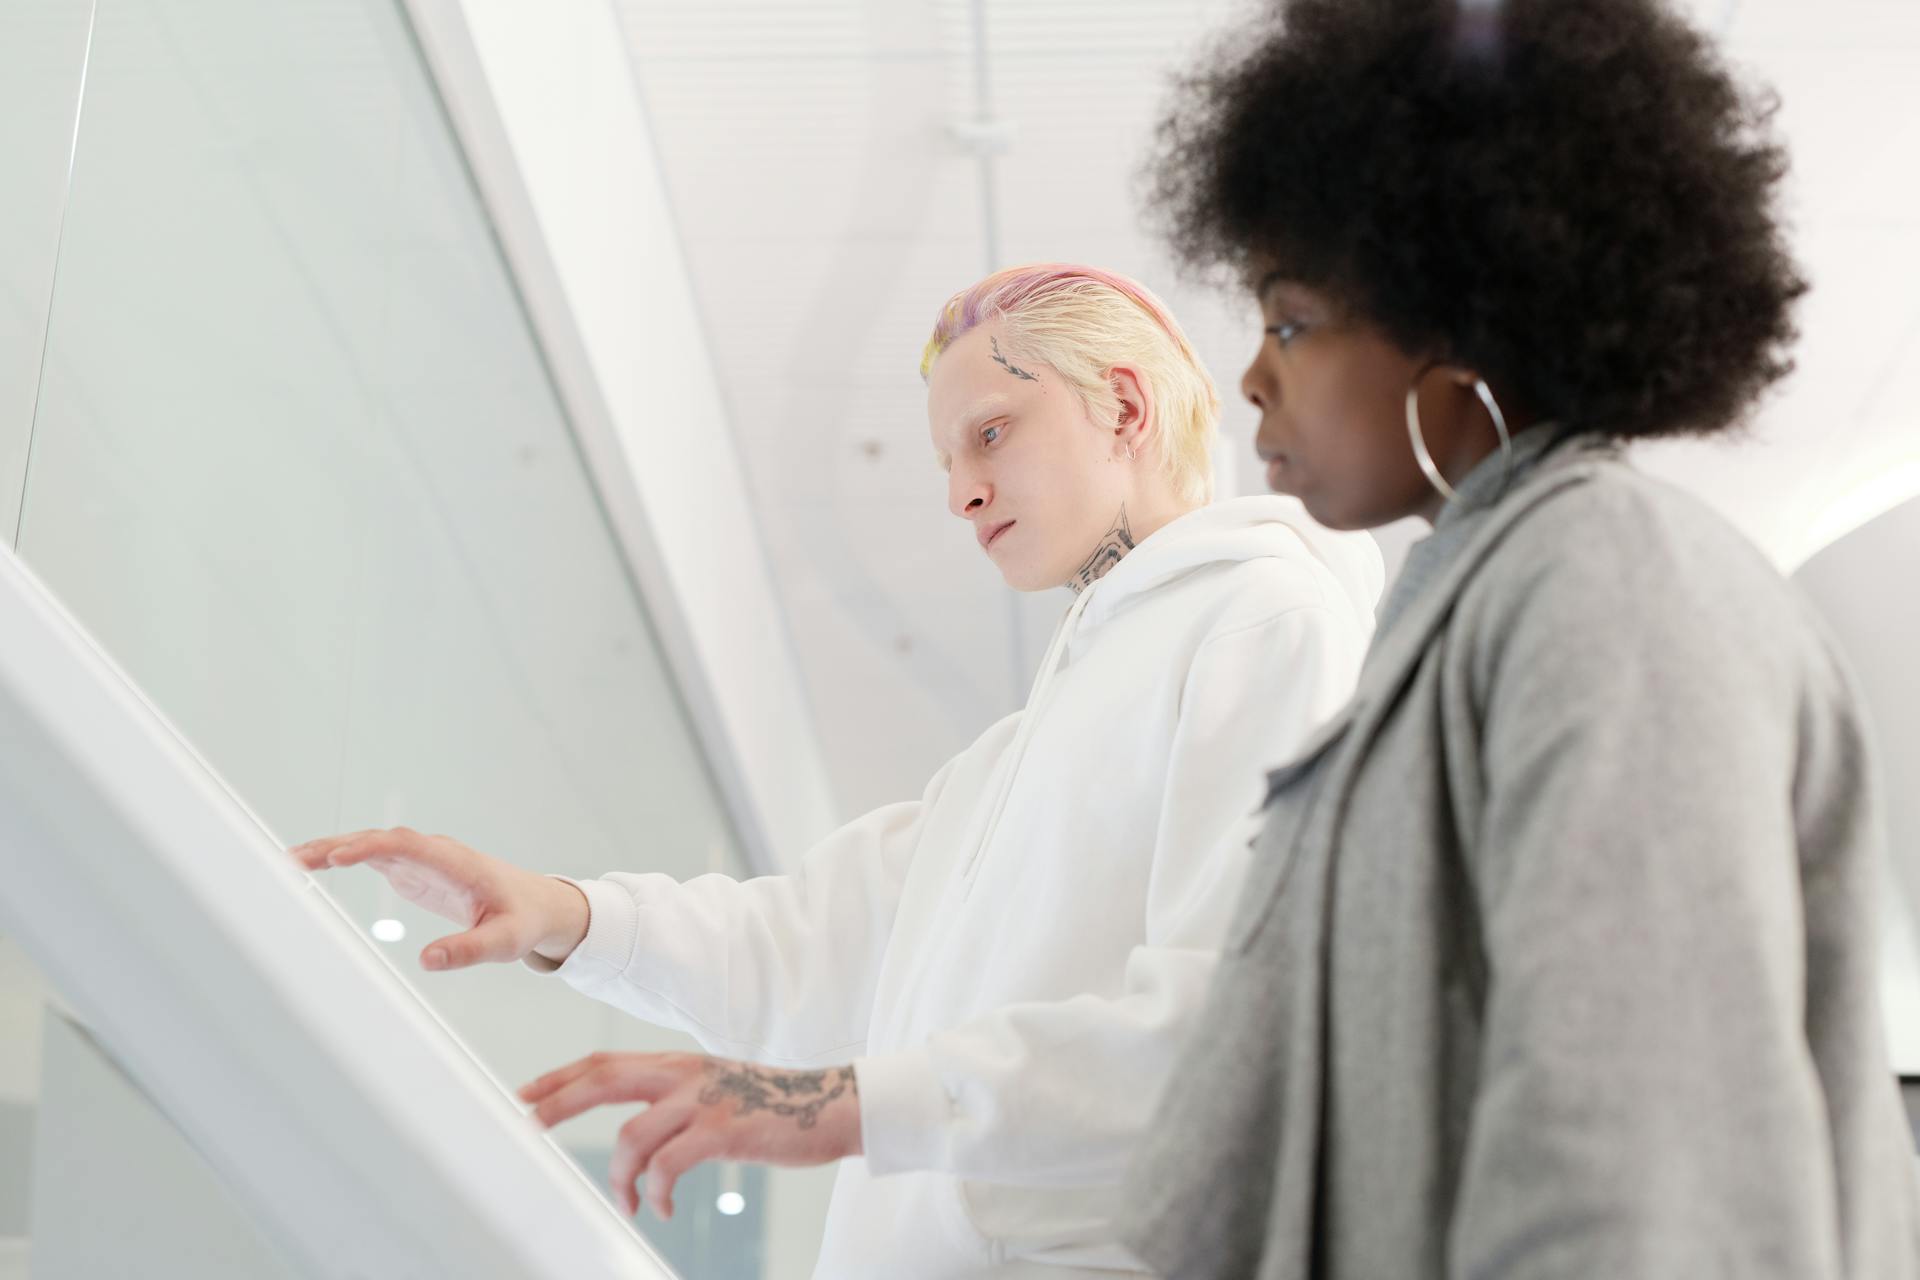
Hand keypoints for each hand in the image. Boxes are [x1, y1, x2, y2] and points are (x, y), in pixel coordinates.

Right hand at [290, 827, 588, 970]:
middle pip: (378, 840)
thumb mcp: (506, 941)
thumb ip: (469, 950)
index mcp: (456, 862)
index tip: (338, 857)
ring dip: (331, 850)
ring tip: (288, 862)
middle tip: (292, 860)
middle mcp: (434, 853)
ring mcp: (421, 860)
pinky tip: (310, 868)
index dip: (371, 847)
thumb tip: (426, 961)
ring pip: (370, 846)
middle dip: (336, 846)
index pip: (406, 844)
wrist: (538, 904)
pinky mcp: (413, 872)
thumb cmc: (525, 919)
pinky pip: (372, 858)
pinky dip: (341, 859)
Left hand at [518, 1052, 863, 1218]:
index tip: (527, 1092)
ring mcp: (704, 1100)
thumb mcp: (717, 1090)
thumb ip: (677, 1100)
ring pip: (631, 1135)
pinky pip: (668, 1166)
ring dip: (619, 1177)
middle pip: (604, 1079)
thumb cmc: (774, 1106)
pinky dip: (657, 1191)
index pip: (607, 1062)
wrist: (833, 1105)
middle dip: (560, 1102)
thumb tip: (638, 1133)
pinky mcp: (723, 1130)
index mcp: (679, 1065)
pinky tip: (663, 1207)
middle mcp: (685, 1075)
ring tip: (631, 1202)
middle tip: (530, 1124)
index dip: (563, 1075)